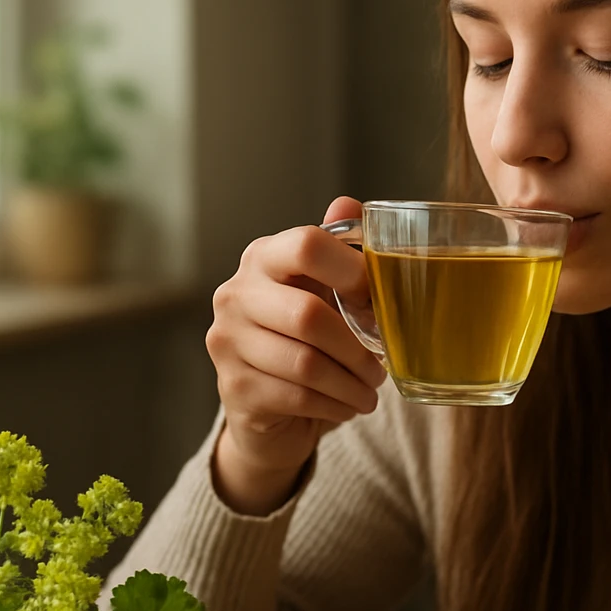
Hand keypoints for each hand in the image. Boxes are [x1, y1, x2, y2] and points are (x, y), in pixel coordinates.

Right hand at [205, 196, 387, 514]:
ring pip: (305, 364)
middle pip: (308, 315)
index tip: (379, 304)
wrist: (264, 402)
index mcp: (263, 257)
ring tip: (372, 390)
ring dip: (351, 383)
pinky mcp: (233, 388)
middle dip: (357, 347)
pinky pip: (296, 397)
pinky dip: (335, 405)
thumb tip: (351, 205)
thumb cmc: (303, 336)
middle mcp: (236, 294)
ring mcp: (228, 342)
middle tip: (382, 366)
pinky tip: (350, 405)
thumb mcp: (324, 288)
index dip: (354, 273)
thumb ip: (340, 248)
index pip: (306, 245)